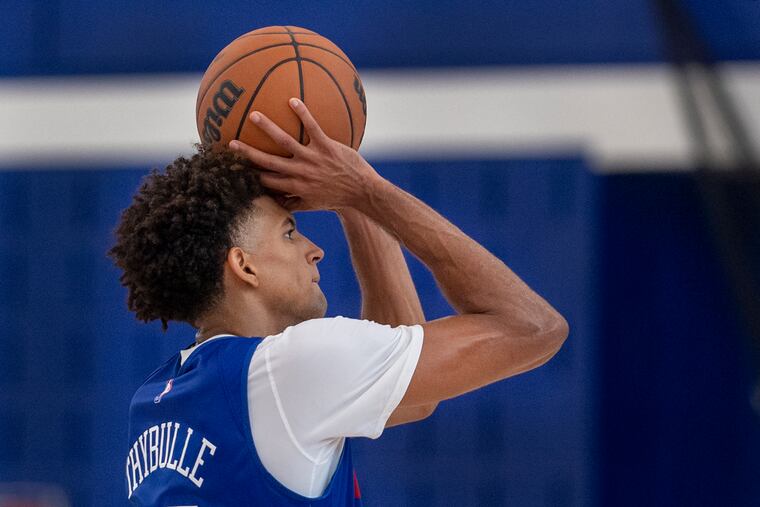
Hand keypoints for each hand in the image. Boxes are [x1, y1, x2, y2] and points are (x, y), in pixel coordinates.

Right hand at [229, 98, 379, 210]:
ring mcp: (313, 158)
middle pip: (267, 161)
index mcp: (294, 187)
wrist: (362, 193)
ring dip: (268, 128)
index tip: (236, 166)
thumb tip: (277, 204)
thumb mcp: (313, 204)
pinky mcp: (327, 146)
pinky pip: (313, 127)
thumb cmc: (337, 198)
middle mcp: (300, 172)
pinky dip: (303, 113)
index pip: (266, 180)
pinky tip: (292, 100)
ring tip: (253, 115)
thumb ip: (294, 203)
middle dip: (248, 153)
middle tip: (231, 143)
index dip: (250, 174)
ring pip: (285, 141)